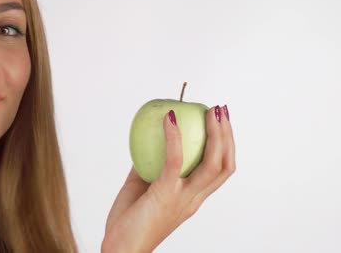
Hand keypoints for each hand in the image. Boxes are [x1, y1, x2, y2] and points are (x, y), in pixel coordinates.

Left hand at [102, 105, 235, 252]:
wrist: (120, 248)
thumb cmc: (128, 221)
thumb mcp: (141, 187)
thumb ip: (149, 167)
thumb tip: (147, 140)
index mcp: (192, 198)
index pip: (220, 171)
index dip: (226, 145)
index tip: (220, 122)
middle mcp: (193, 199)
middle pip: (224, 165)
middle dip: (228, 135)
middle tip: (221, 110)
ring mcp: (182, 198)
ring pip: (212, 164)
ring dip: (215, 134)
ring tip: (210, 111)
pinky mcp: (165, 194)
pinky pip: (173, 160)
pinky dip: (174, 137)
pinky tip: (169, 118)